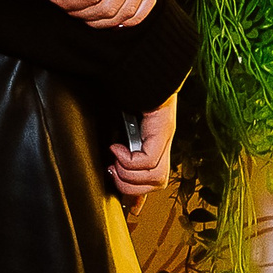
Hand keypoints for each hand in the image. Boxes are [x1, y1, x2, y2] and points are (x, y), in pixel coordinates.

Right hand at [110, 93, 177, 207]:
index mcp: (154, 141)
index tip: (131, 209)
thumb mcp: (117, 124)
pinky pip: (148, 160)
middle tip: (112, 171)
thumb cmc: (125, 88)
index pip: (154, 177)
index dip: (141, 195)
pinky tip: (117, 148)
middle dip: (131, 187)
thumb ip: (115, 146)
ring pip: (156, 177)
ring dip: (129, 175)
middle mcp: (163, 142)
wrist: (138, 63)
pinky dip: (129, 160)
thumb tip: (108, 162)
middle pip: (158, 182)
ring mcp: (164, 136)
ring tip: (115, 160)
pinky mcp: (162, 129)